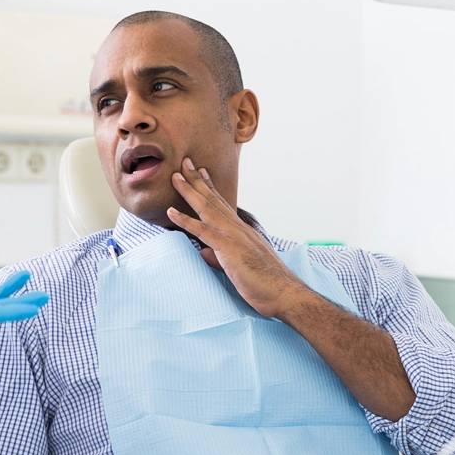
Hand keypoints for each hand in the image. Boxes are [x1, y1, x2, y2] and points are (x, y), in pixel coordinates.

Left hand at [166, 158, 310, 317]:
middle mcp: (237, 227)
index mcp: (242, 230)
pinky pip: (202, 231)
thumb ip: (220, 258)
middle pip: (213, 199)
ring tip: (174, 176)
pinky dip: (185, 220)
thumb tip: (205, 254)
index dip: (210, 187)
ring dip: (189, 191)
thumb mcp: (239, 268)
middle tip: (184, 162)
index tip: (201, 172)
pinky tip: (171, 212)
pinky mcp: (228, 247)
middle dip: (197, 179)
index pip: (222, 204)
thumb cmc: (265, 284)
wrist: (283, 292)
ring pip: (206, 208)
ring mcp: (233, 235)